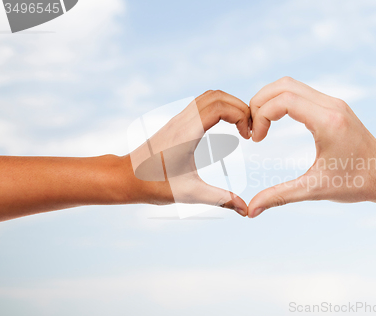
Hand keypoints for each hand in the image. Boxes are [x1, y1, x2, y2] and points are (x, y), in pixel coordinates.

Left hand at [128, 90, 250, 215]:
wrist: (125, 177)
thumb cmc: (154, 185)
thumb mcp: (191, 194)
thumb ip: (221, 199)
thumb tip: (246, 211)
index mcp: (187, 133)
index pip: (220, 106)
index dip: (240, 115)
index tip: (248, 136)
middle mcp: (183, 120)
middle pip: (218, 95)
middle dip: (240, 108)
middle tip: (249, 130)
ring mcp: (178, 119)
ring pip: (209, 96)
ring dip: (230, 106)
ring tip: (241, 128)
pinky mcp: (177, 122)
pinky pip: (202, 104)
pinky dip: (220, 108)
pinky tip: (225, 128)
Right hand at [248, 77, 375, 217]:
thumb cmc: (356, 183)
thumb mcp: (315, 189)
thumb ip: (280, 196)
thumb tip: (251, 210)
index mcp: (328, 122)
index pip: (284, 100)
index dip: (262, 115)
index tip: (257, 139)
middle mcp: (331, 105)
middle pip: (283, 85)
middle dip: (260, 102)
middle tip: (253, 129)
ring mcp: (333, 103)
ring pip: (291, 85)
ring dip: (269, 100)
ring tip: (261, 125)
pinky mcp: (333, 106)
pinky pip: (300, 92)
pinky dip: (281, 101)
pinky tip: (275, 121)